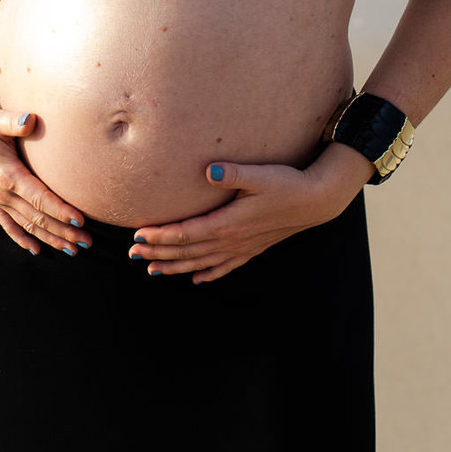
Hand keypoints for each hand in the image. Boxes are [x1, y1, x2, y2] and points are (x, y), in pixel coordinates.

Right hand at [0, 105, 89, 256]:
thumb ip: (14, 121)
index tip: (80, 221)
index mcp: (7, 174)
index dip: (61, 211)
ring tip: (72, 249)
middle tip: (87, 241)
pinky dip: (22, 238)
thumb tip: (30, 119)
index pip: (39, 199)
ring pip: (27, 225)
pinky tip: (37, 249)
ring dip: (50, 238)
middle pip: (38, 218)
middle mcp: (1, 192)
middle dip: (63, 231)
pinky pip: (8, 225)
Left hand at [131, 147, 370, 283]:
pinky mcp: (252, 248)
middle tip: (133, 252)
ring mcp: (242, 247)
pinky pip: (225, 267)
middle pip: (188, 251)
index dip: (161, 236)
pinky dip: (208, 274)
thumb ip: (233, 173)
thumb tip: (208, 172)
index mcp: (229, 222)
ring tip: (153, 270)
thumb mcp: (260, 175)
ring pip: (202, 263)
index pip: (186, 233)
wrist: (316, 200)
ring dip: (176, 266)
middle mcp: (232, 240)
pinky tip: (196, 279)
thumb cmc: (287, 183)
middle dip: (159, 253)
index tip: (139, 234)